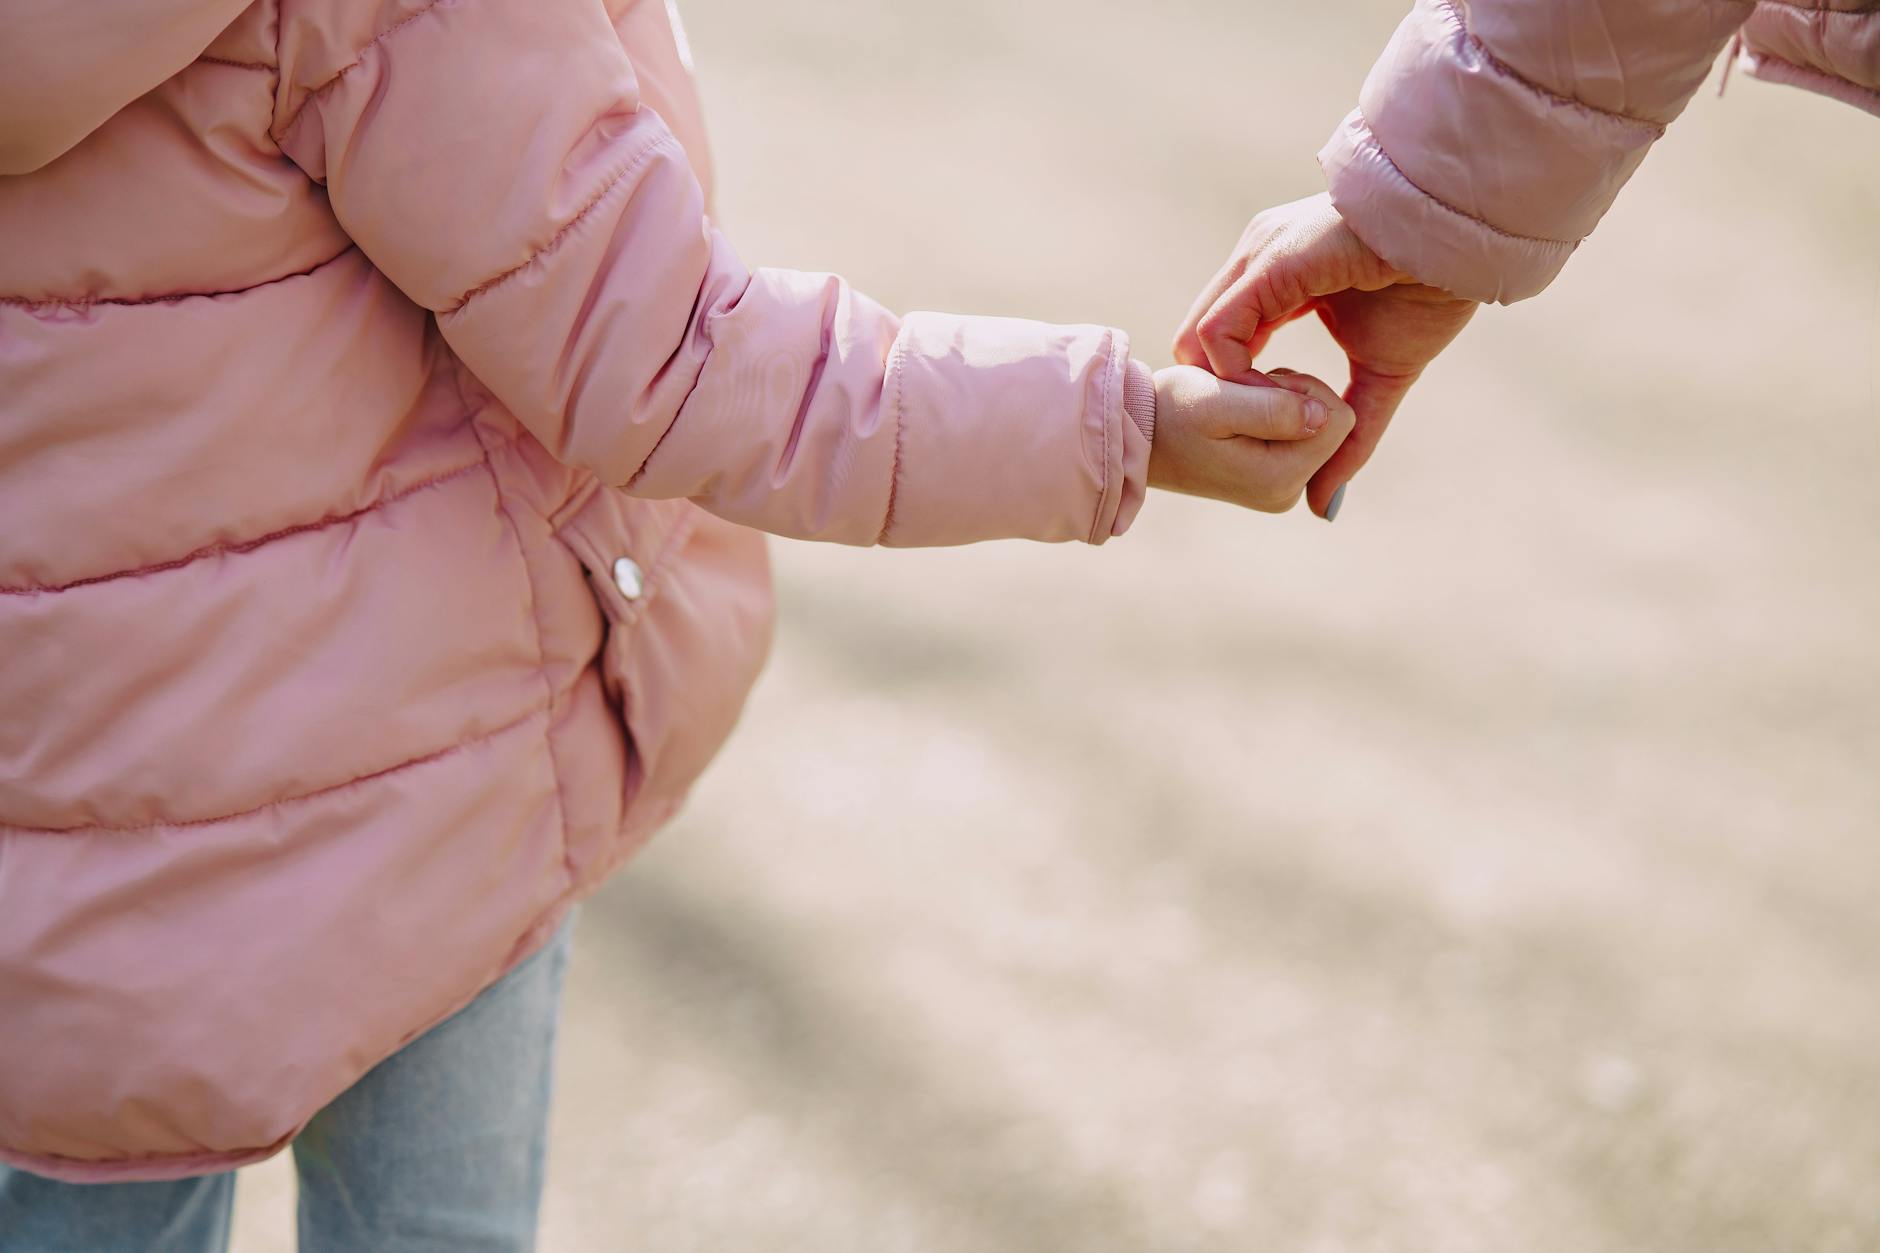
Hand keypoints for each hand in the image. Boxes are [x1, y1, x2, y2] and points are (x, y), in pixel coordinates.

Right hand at [1149, 365, 1355, 514]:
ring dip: (1284, 400)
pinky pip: (1302, 433)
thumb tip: (1325, 416)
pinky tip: (1241, 416)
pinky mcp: (1275, 478)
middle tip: (1243, 395)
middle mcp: (1288, 493)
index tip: (1254, 386)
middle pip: (1332, 423)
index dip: (1302, 388)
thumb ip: (1274, 409)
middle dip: (1295, 395)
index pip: (1338, 418)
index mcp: (1279, 478)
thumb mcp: (1216, 402)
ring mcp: (1282, 489)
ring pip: (1319, 424)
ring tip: (1237, 405)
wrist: (1138, 433)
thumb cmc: (1171, 412)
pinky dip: (1277, 413)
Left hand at [1174, 193, 1477, 518]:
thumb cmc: (1431, 295)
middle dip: (1220, 398)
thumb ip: (1348, 434)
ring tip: (1271, 420)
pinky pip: (1219, 329)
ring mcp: (1259, 257)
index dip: (1235, 391)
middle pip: (1198, 343)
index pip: (1222, 340)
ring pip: (1199, 339)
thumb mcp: (1380, 377)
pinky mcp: (1269, 263)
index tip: (1270, 427)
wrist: (1465, 244)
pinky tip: (1271, 398)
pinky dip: (1233, 375)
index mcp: (1277, 276)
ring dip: (1227, 394)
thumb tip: (1325, 504)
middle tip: (1260, 434)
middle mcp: (1258, 260)